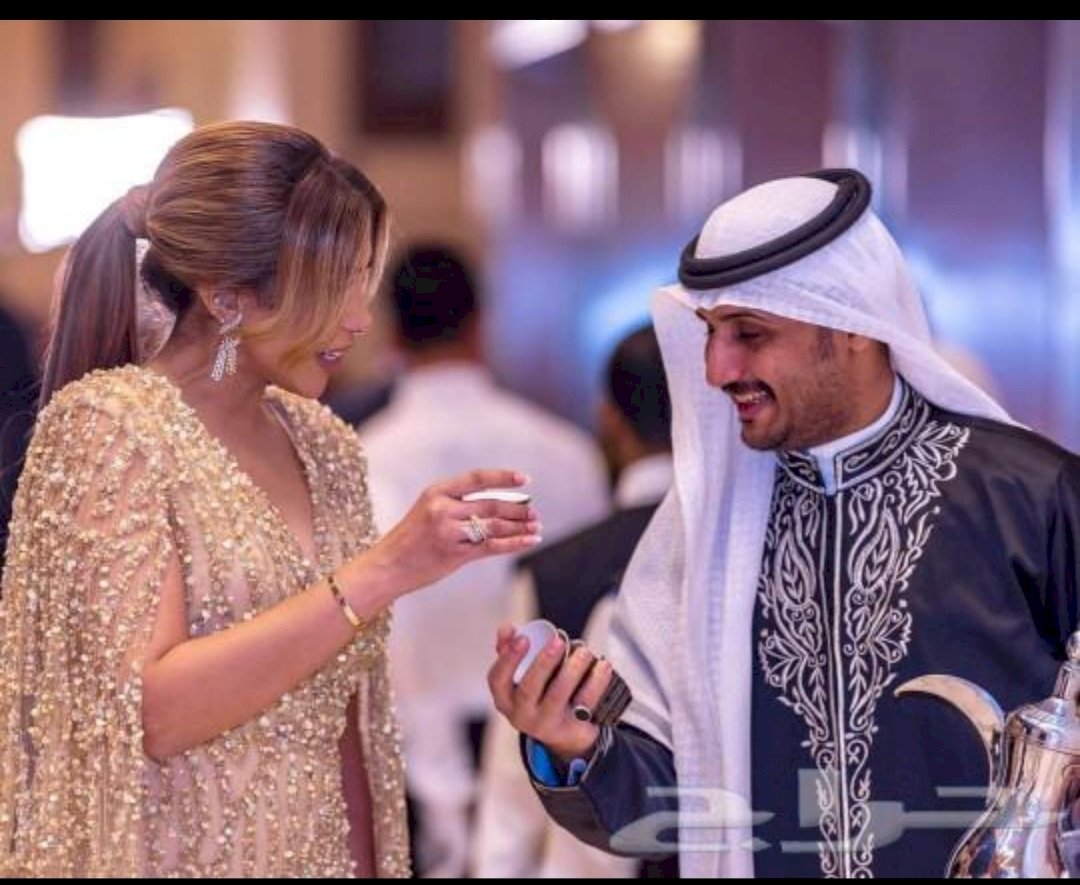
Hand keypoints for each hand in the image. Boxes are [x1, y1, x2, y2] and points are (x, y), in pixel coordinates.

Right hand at [357, 469, 541, 598]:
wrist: (386, 566)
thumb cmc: (410, 539)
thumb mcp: (427, 510)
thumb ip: (457, 505)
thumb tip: (498, 505)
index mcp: (436, 492)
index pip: (477, 478)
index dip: (503, 477)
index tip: (524, 479)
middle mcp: (442, 509)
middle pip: (490, 505)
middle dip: (517, 509)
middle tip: (535, 513)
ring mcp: (448, 532)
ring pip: (494, 526)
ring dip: (519, 527)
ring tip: (536, 527)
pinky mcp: (454, 554)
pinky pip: (491, 547)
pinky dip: (514, 543)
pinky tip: (529, 541)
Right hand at [488, 624, 612, 762]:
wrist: (563, 733)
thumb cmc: (537, 693)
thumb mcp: (519, 677)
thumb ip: (510, 650)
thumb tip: (507, 627)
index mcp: (505, 698)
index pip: (498, 679)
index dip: (508, 658)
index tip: (523, 638)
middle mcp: (522, 715)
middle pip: (529, 689)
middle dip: (544, 663)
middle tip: (558, 641)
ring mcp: (547, 725)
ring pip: (558, 697)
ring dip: (572, 670)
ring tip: (583, 652)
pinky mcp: (572, 729)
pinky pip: (585, 704)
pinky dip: (597, 683)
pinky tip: (603, 666)